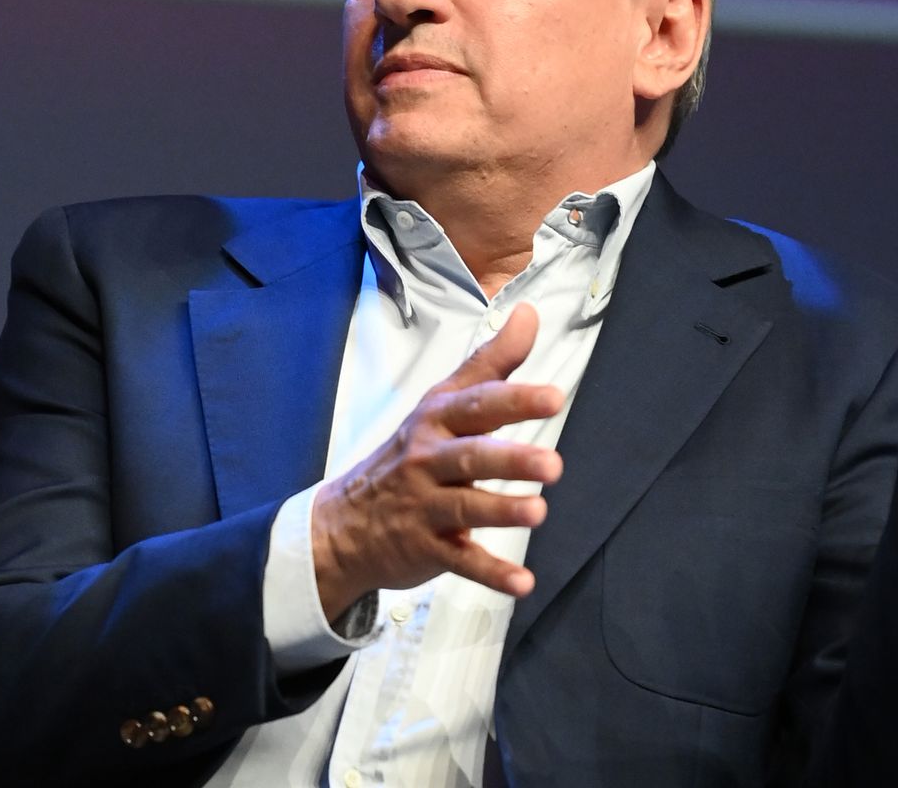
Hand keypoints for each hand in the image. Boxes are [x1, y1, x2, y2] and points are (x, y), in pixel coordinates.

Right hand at [310, 304, 564, 619]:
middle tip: (553, 465)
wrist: (344, 522)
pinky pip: (460, 562)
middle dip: (509, 459)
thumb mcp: (442, 403)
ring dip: (501, 511)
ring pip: (465, 507)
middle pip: (470, 457)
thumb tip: (529, 314)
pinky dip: (491, 574)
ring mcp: (424, 506)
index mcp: (436, 421)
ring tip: (538, 512)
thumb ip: (490, 363)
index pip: (476, 405)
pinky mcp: (426, 548)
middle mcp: (428, 460)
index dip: (513, 400)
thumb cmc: (409, 454)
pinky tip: (523, 583)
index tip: (553, 397)